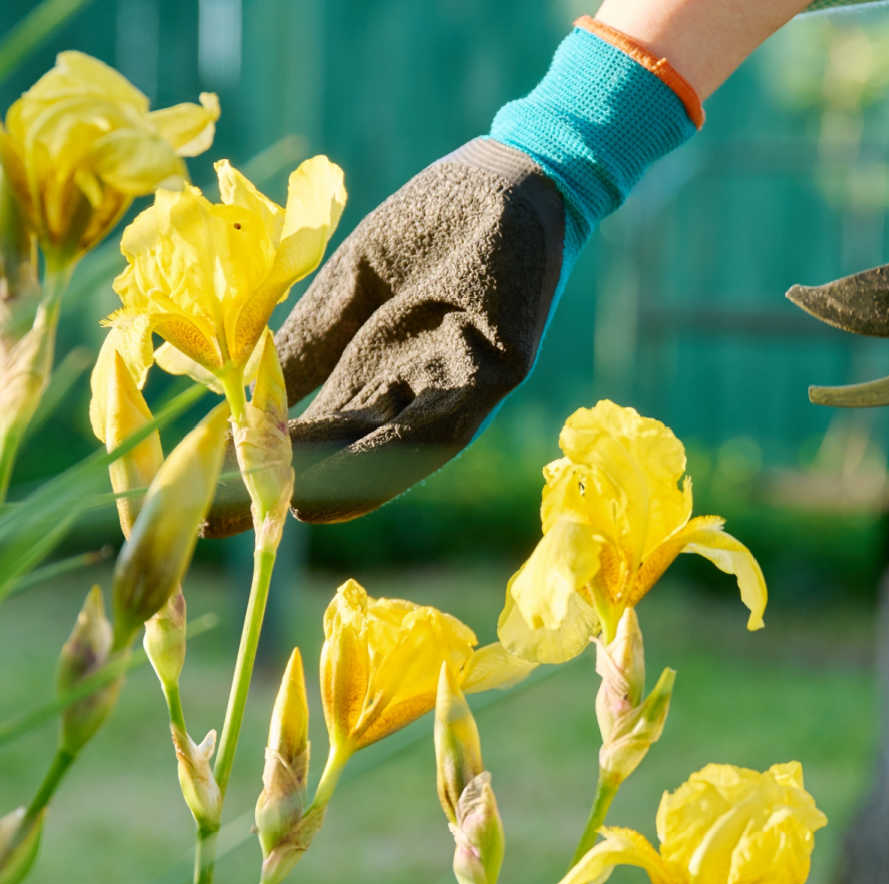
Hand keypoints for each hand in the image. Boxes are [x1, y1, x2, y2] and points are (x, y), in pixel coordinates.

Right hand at [204, 19, 697, 534]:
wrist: (509, 179)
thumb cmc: (433, 226)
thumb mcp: (353, 284)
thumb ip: (309, 340)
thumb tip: (245, 399)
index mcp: (372, 373)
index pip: (311, 435)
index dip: (259, 464)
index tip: (199, 491)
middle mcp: (409, 395)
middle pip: (340, 456)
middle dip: (280, 488)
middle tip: (212, 519)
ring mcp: (453, 391)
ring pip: (388, 454)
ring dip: (335, 485)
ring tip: (279, 513)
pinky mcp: (496, 375)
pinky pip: (444, 426)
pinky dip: (396, 454)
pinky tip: (353, 479)